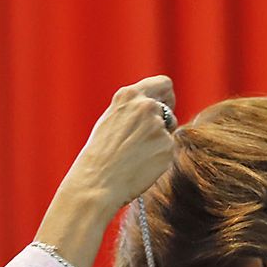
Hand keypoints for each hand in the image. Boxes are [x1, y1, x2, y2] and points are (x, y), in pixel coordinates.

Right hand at [60, 75, 177, 210]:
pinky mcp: (167, 146)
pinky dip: (160, 158)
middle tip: (146, 141)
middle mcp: (146, 106)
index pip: (164, 84)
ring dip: (159, 141)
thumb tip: (157, 108)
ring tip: (136, 155)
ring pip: (169, 131)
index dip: (166, 97)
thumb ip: (133, 110)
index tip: (164, 108)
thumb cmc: (99, 155)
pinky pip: (169, 150)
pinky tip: (141, 165)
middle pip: (169, 109)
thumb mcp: (111, 119)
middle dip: (163, 122)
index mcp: (129, 95)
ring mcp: (158, 126)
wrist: (97, 182)